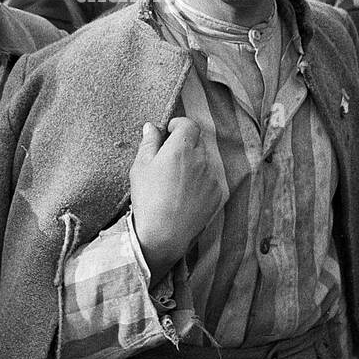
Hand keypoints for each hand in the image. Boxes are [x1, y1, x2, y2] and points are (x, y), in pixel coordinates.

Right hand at [129, 118, 224, 282]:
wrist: (164, 234)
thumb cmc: (148, 199)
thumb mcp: (140, 167)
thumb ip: (149, 142)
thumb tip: (151, 127)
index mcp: (181, 148)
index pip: (188, 124)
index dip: (178, 126)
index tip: (168, 134)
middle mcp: (202, 158)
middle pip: (196, 142)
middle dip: (184, 146)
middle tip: (168, 162)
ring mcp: (213, 176)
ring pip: (204, 161)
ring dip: (193, 164)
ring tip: (175, 183)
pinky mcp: (218, 193)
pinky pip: (210, 179)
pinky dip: (200, 182)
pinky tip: (185, 196)